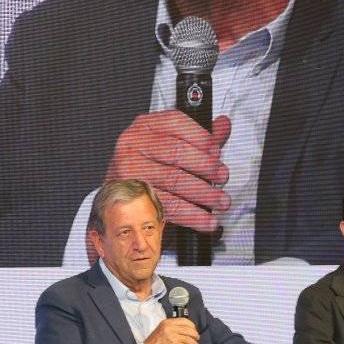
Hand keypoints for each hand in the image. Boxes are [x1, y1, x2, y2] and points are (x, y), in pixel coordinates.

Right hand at [105, 111, 232, 233]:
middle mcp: (134, 144)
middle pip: (176, 153)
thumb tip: (223, 125)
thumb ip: (199, 136)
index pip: (176, 123)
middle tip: (222, 178)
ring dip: (203, 194)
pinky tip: (205, 219)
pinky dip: (191, 215)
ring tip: (220, 201)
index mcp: (146, 125)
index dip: (202, 138)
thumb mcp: (171, 143)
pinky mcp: (132, 196)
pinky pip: (167, 206)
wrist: (120, 192)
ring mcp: (129, 170)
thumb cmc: (147, 164)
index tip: (217, 153)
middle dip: (206, 167)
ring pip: (173, 181)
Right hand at [143, 315, 200, 343]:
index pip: (184, 321)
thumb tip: (185, 329)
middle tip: (197, 338)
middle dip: (195, 335)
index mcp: (167, 323)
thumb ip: (171, 327)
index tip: (194, 329)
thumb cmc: (153, 343)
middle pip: (189, 330)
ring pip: (189, 339)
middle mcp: (170, 329)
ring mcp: (172, 338)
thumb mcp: (161, 329)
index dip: (192, 325)